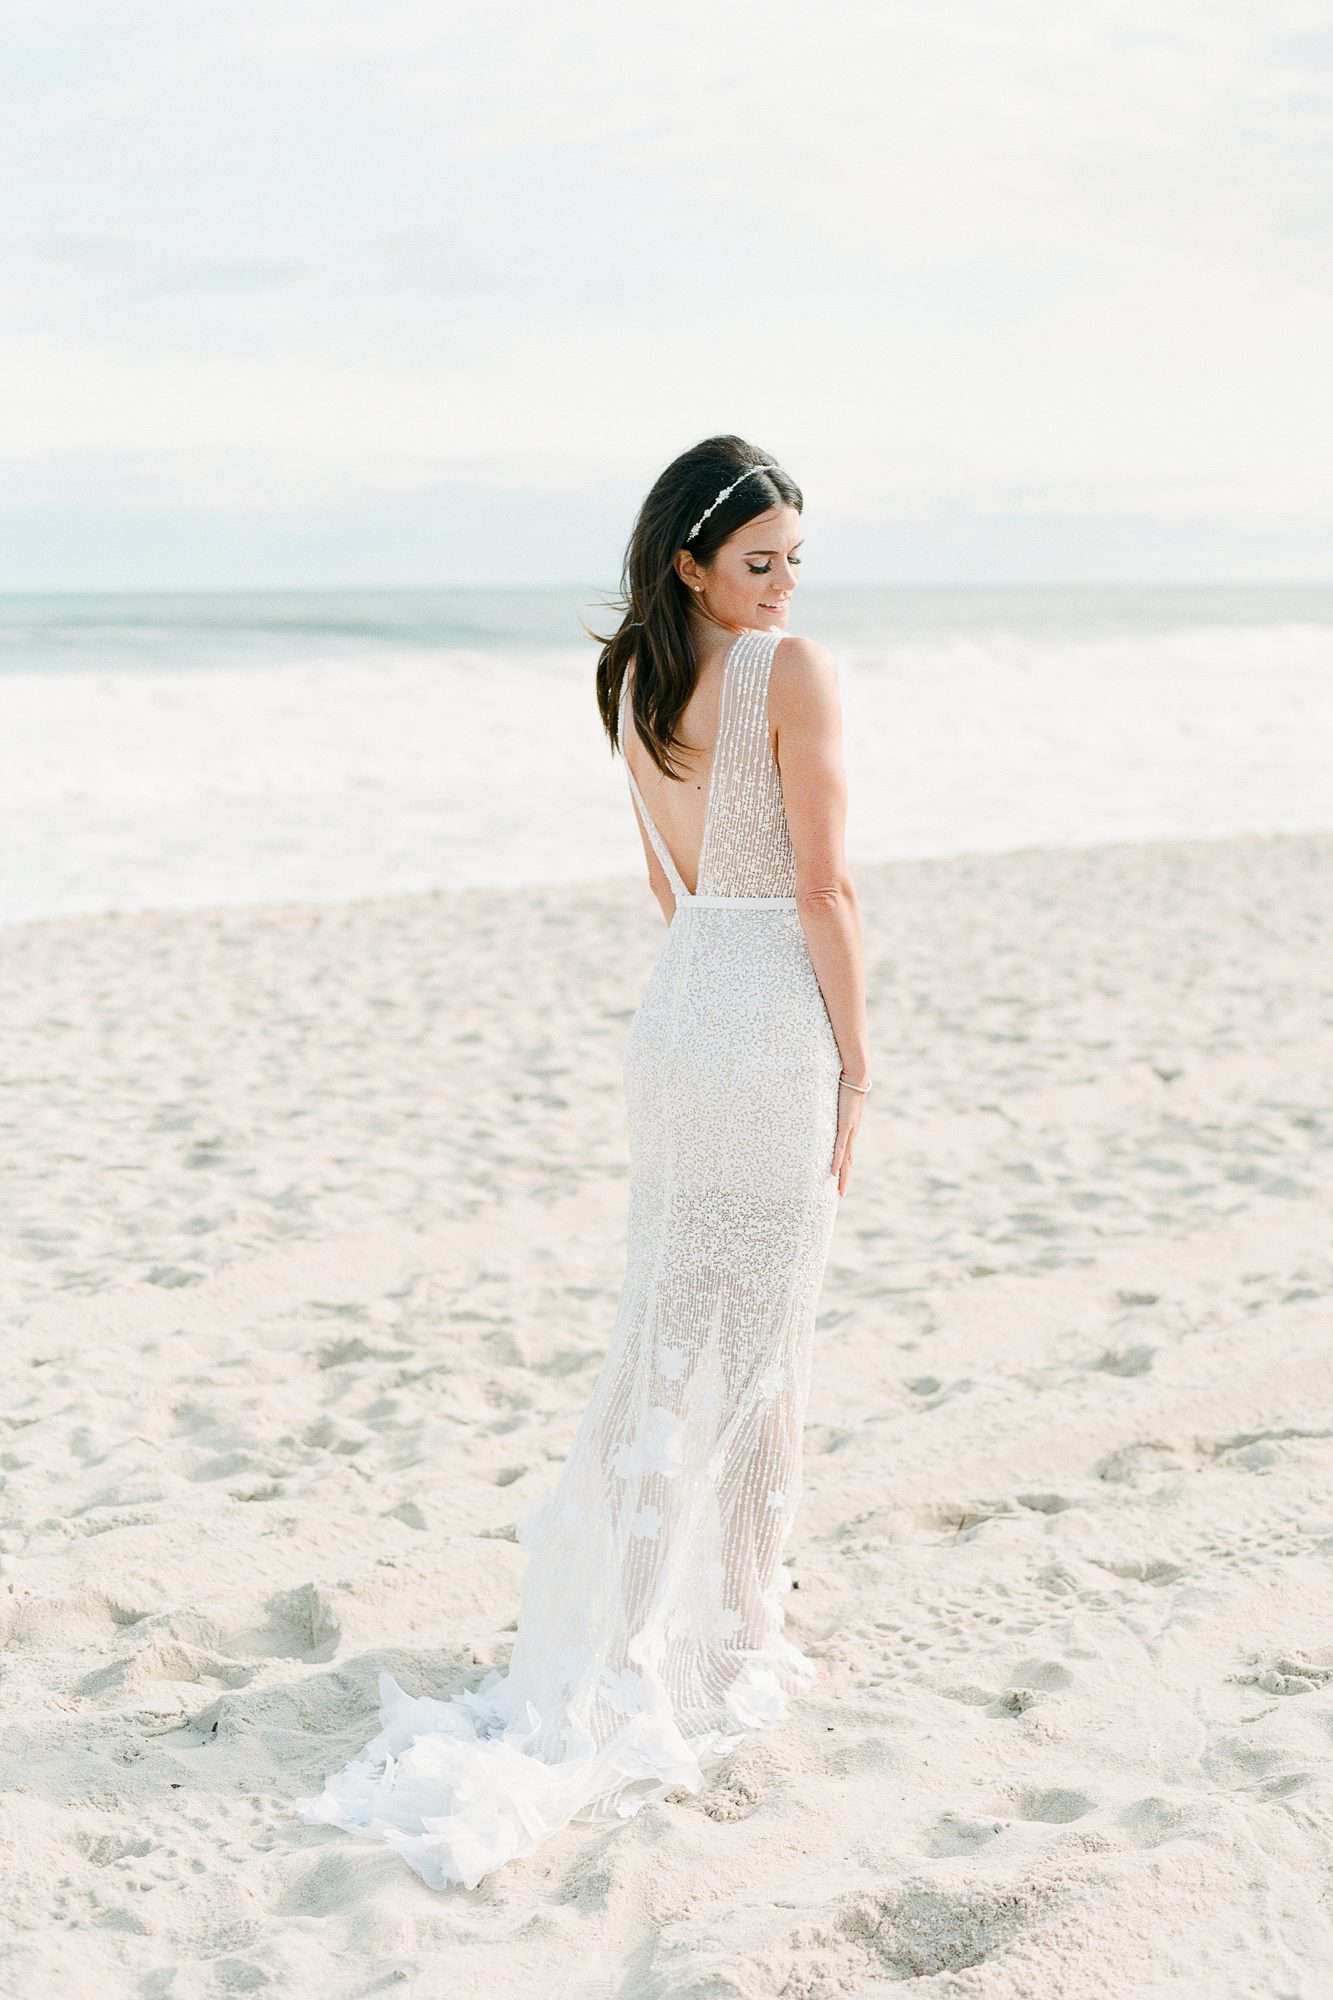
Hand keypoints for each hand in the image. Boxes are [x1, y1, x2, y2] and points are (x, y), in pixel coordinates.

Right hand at [831, 1078, 865, 1196]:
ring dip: (842, 1176)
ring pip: (846, 1160)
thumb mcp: (839, 1098)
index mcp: (850, 1128)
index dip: (844, 1167)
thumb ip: (834, 1104)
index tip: (840, 1179)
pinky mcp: (845, 1125)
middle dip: (844, 1178)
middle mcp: (852, 1133)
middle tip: (840, 1194)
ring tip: (839, 1191)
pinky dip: (837, 1161)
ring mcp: (849, 1130)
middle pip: (848, 1162)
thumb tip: (828, 1102)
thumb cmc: (847, 1082)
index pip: (847, 1153)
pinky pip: (839, 1147)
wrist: (857, 1075)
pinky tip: (834, 1173)